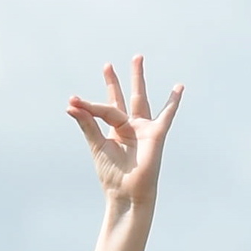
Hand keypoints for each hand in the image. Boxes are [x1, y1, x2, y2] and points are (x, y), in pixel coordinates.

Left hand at [67, 56, 181, 210]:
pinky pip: (167, 115)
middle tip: (107, 64)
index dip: (87, 105)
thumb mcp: (97, 145)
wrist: (126, 192)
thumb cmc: (112, 174)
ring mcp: (143, 128)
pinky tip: (178, 88)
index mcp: (114, 130)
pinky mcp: (156, 133)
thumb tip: (71, 105)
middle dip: (115, 81)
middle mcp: (129, 126)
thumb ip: (87, 124)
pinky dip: (173, 102)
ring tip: (137, 58)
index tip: (72, 100)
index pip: (101, 110)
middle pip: (121, 98)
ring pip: (139, 99)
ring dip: (137, 79)